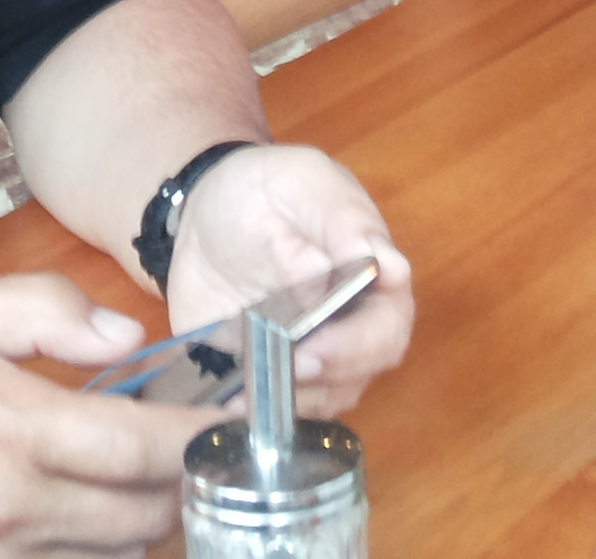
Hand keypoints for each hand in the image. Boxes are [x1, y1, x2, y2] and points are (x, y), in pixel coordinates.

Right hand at [0, 274, 216, 558]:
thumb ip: (43, 309)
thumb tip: (125, 340)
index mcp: (17, 429)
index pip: (145, 448)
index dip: (205, 439)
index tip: (239, 426)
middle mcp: (18, 506)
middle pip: (149, 514)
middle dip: (186, 483)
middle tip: (193, 452)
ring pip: (118, 556)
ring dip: (142, 524)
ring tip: (138, 484)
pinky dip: (95, 555)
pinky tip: (89, 525)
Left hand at [160, 145, 412, 418]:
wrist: (205, 212)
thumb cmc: (266, 190)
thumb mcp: (303, 182)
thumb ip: (343, 221)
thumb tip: (390, 268)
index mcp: (371, 281)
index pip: (387, 328)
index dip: (358, 346)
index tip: (318, 348)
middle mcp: (350, 331)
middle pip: (357, 375)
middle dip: (320, 380)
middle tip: (281, 368)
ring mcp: (309, 361)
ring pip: (317, 403)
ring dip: (286, 403)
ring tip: (245, 392)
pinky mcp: (267, 378)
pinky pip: (272, 411)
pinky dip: (253, 413)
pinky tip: (226, 403)